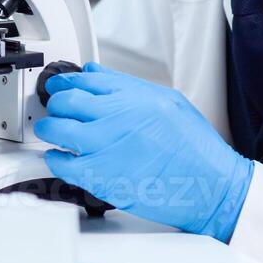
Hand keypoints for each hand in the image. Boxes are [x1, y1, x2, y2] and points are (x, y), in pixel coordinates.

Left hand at [34, 62, 252, 239]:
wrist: (213, 187)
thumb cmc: (197, 150)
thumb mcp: (170, 103)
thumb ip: (130, 88)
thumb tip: (96, 75)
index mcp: (136, 97)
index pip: (86, 79)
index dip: (66, 82)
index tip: (60, 87)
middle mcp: (119, 117)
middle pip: (67, 101)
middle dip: (55, 104)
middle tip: (54, 110)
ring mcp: (108, 146)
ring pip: (58, 129)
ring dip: (49, 129)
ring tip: (51, 132)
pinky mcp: (103, 177)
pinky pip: (63, 164)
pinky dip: (55, 160)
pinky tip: (60, 159)